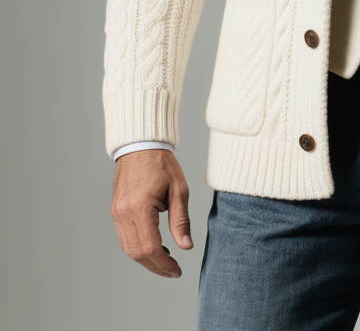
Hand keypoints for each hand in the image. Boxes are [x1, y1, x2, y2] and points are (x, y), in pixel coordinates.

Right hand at [110, 148, 193, 277]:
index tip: (177, 271)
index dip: (164, 264)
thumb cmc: (162, 164)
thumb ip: (181, 221)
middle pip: (136, 253)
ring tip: (166, 260)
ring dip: (146, 259)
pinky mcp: (115, 211)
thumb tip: (186, 246)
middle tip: (173, 271)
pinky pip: (124, 237)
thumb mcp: (179, 190)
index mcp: (140, 207)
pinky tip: (154, 247)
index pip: (150, 247)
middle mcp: (124, 213)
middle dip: (155, 266)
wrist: (141, 146)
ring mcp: (116, 213)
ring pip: (128, 248)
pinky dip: (138, 247)